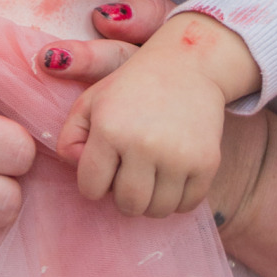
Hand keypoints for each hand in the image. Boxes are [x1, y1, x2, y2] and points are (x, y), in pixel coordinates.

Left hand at [54, 11, 260, 217]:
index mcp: (109, 129)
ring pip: (158, 211)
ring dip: (152, 199)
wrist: (186, 66)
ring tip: (151, 173)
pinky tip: (173, 173)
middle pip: (128, 205)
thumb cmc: (130, 88)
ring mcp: (178, 155)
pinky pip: (187, 205)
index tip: (105, 166)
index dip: (94, 182)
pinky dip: (179, 198)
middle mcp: (143, 144)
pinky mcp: (207, 162)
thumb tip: (78, 171)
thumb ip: (69, 139)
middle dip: (124, 195)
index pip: (90, 188)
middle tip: (130, 172)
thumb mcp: (90, 102)